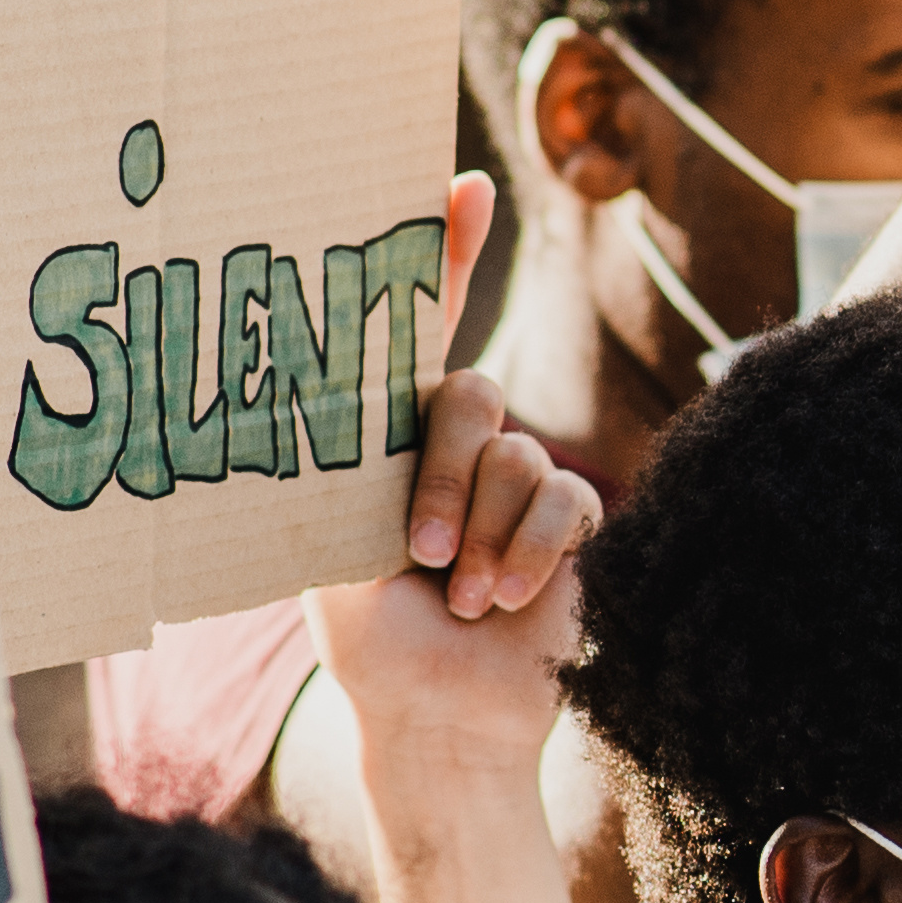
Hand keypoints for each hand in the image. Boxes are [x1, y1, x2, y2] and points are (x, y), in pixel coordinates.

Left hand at [316, 181, 598, 772]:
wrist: (437, 716)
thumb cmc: (369, 638)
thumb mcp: (332, 548)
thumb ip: (349, 473)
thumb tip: (342, 403)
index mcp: (390, 435)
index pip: (415, 327)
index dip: (441, 252)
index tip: (457, 186)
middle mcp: (456, 443)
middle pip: (470, 395)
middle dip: (447, 475)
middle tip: (418, 552)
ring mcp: (517, 479)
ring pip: (518, 455)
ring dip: (484, 536)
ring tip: (462, 599)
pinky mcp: (569, 520)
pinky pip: (565, 500)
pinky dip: (531, 553)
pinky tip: (507, 598)